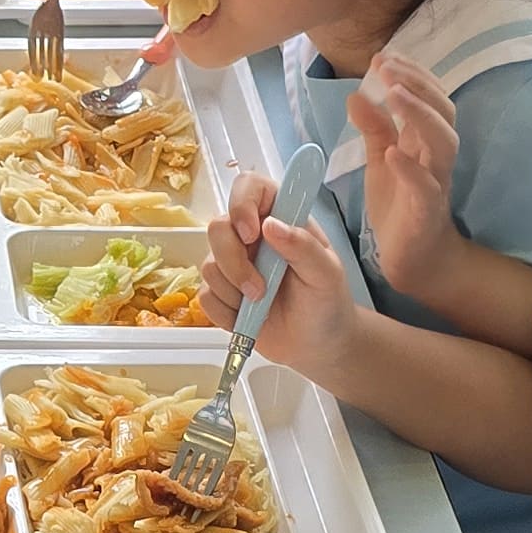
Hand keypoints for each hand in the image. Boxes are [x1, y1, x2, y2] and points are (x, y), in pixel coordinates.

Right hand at [199, 174, 372, 385]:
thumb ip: (303, 247)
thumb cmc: (327, 303)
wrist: (317, 346)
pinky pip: (204, 296)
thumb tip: (271, 225)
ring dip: (233, 291)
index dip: (242, 203)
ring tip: (261, 306)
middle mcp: (252, 237)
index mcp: (280, 218)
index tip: (250, 233)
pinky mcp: (221, 293)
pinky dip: (225, 312)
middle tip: (259, 289)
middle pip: (217, 227)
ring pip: (207, 264)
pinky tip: (248, 318)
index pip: (250, 187)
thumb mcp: (327, 274)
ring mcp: (233, 264)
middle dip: (233, 262)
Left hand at [348, 56, 459, 300]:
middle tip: (387, 67)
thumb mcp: (381, 158)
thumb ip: (374, 127)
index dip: (412, 73)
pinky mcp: (427, 211)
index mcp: (425, 140)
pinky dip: (410, 168)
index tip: (384, 55)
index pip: (429, 96)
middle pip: (444, 111)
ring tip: (394, 95)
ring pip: (444, 143)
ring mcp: (436, 183)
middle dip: (418, 84)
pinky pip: (426, 187)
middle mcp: (436, 156)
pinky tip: (392, 152)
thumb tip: (356, 93)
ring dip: (420, 115)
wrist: (412, 257)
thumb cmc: (399, 203)